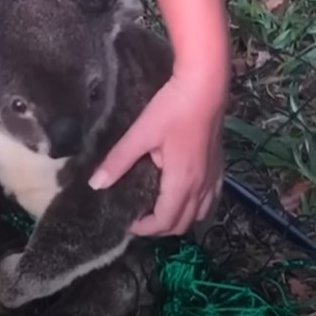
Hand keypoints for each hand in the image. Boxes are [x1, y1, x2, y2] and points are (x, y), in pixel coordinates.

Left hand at [88, 73, 226, 236]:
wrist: (205, 86)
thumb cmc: (172, 109)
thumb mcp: (140, 135)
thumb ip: (118, 161)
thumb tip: (95, 184)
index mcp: (181, 182)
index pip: (164, 221)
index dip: (145, 229)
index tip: (128, 222)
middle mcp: (201, 186)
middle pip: (183, 224)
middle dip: (160, 228)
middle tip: (139, 218)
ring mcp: (214, 177)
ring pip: (201, 214)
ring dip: (179, 219)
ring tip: (159, 209)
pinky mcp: (220, 166)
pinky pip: (211, 200)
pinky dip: (197, 207)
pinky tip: (184, 195)